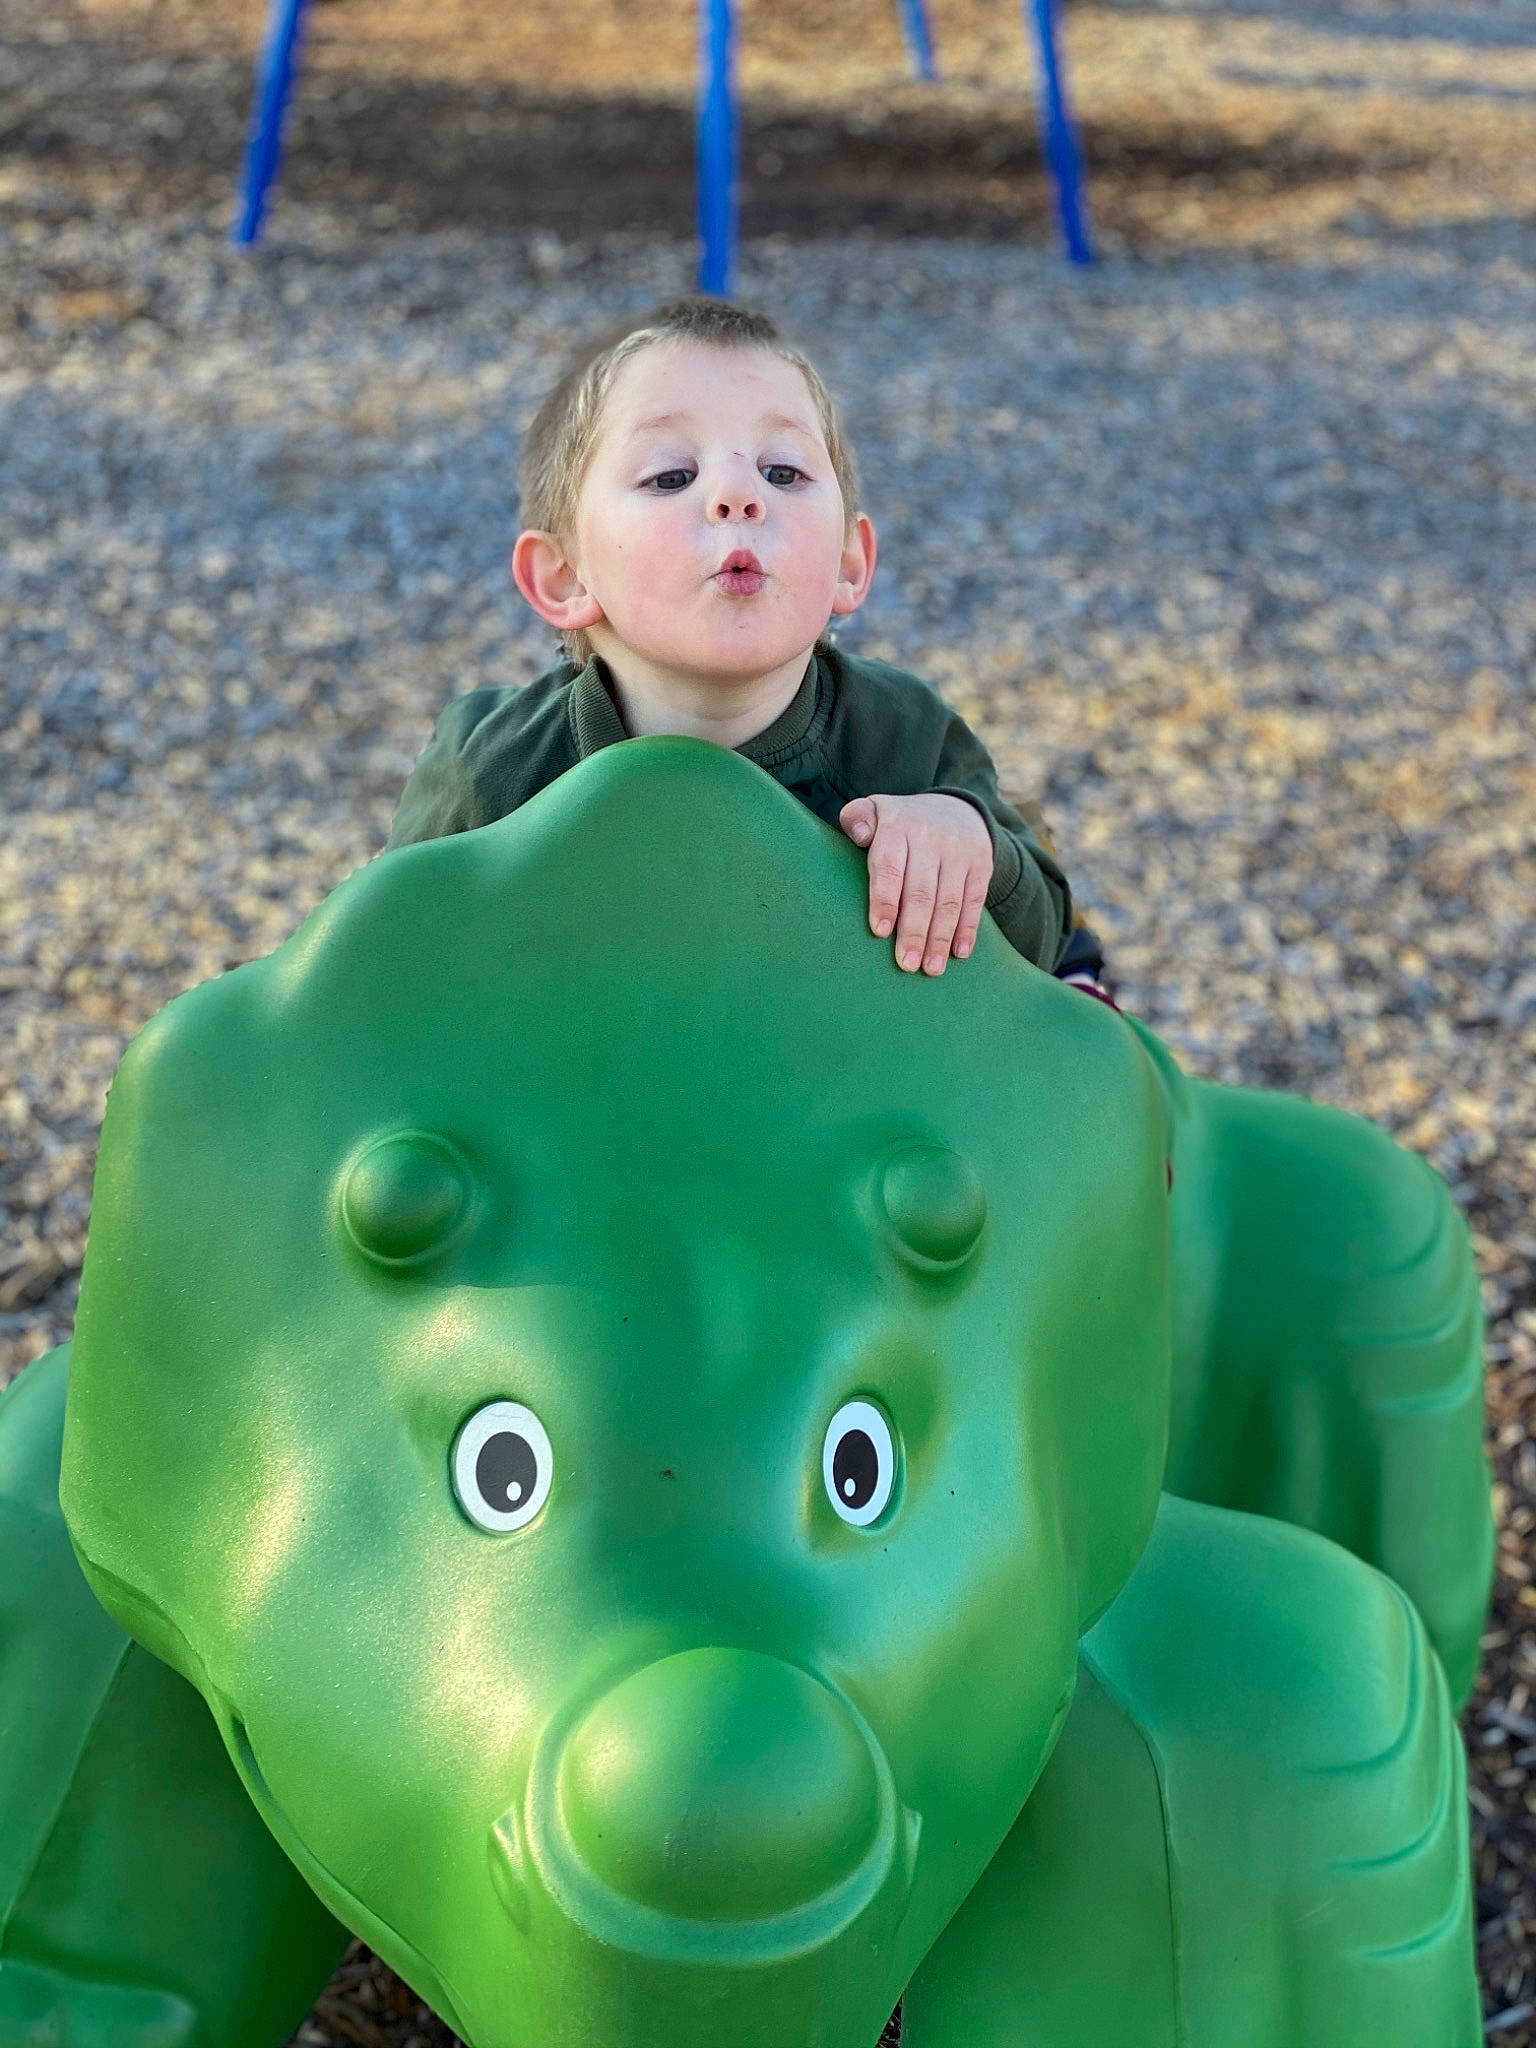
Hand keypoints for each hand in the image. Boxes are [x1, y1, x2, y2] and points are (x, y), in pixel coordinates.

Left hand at [839, 793, 993, 974]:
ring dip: (940, 938)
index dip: (885, 901)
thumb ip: (857, 819)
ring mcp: (959, 852)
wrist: (955, 808)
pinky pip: (975, 900)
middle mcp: (930, 838)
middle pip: (921, 892)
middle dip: (914, 932)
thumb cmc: (901, 823)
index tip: (880, 931)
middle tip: (906, 964)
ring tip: (931, 969)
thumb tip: (860, 835)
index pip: (890, 867)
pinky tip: (959, 953)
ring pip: (949, 901)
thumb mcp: (875, 809)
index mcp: (897, 827)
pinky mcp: (981, 864)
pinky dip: (968, 929)